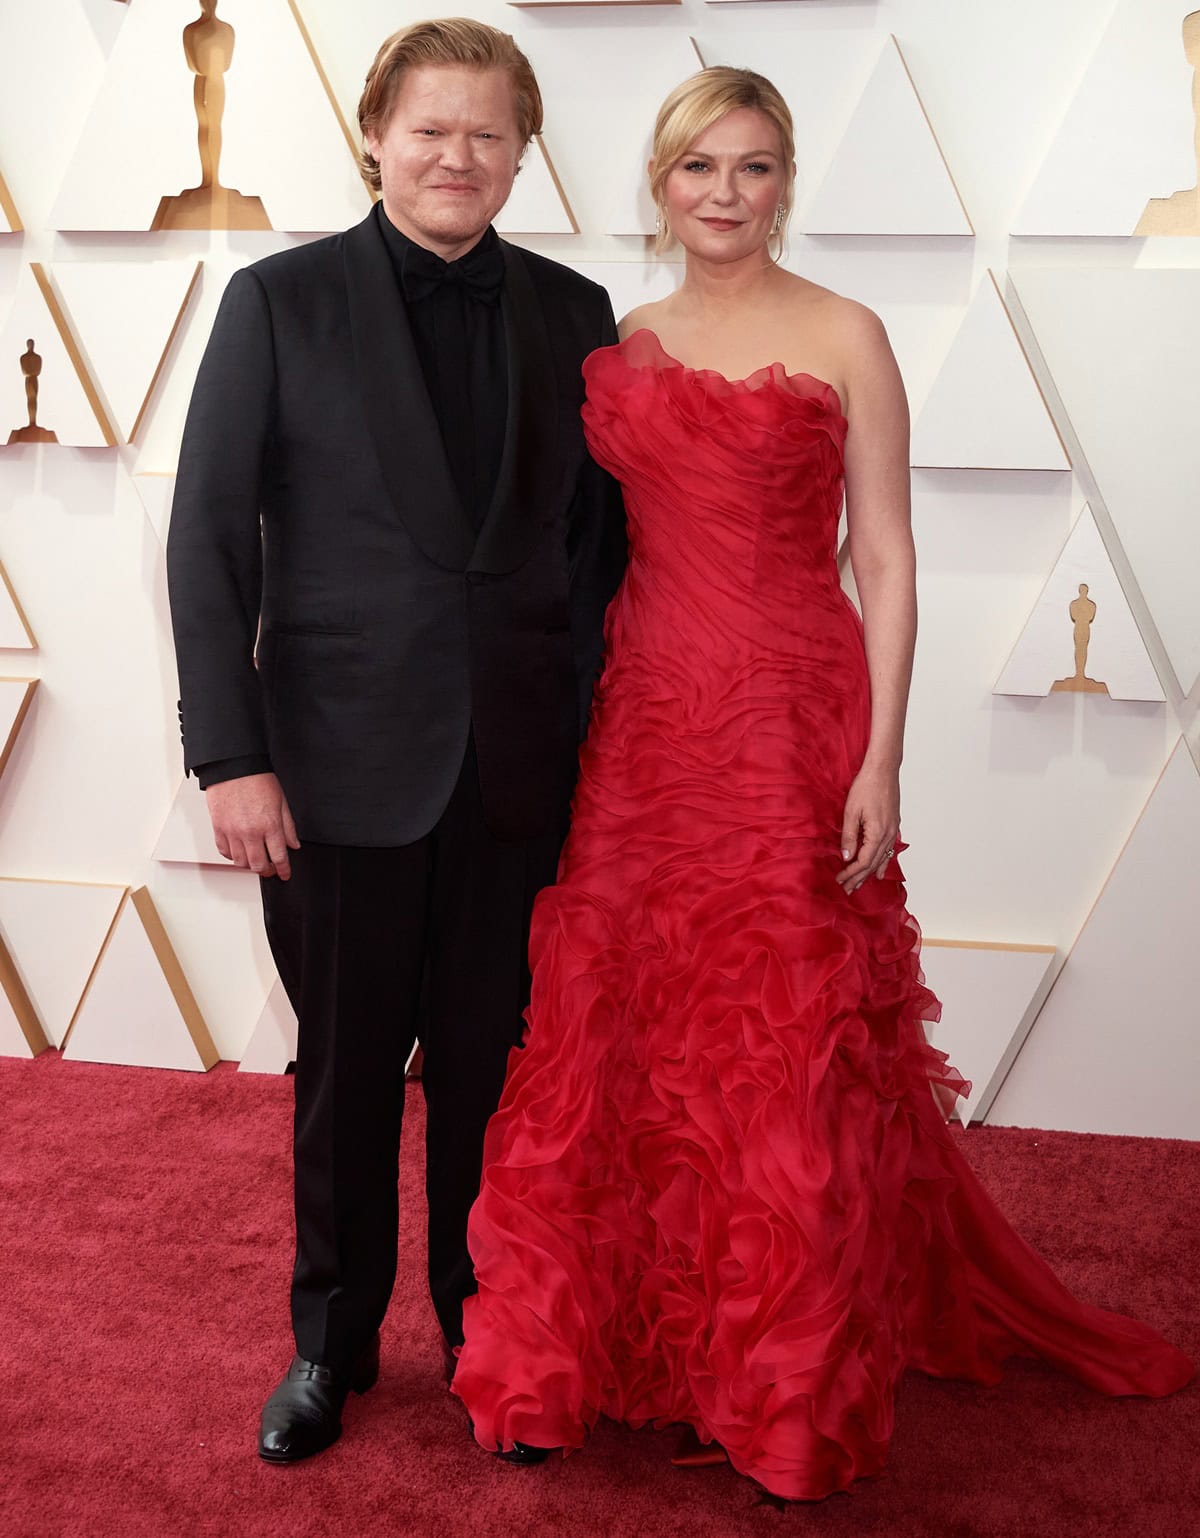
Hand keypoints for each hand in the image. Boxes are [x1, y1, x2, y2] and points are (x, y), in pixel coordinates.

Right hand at [205, 773, 299, 879]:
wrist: (233, 767)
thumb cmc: (257, 779)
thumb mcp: (281, 801)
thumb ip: (288, 826)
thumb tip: (293, 844)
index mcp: (269, 825)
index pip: (279, 857)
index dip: (283, 869)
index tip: (285, 874)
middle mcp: (250, 832)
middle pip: (258, 865)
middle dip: (267, 871)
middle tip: (271, 870)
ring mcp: (232, 832)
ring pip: (240, 862)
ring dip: (249, 865)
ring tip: (255, 861)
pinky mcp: (218, 828)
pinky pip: (224, 851)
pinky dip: (232, 856)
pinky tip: (239, 852)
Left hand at [836, 763, 899, 895]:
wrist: (883, 770)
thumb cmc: (866, 787)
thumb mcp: (851, 812)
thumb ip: (849, 836)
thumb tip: (847, 857)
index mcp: (877, 833)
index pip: (863, 862)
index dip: (851, 873)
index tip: (840, 879)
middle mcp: (889, 835)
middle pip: (873, 864)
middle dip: (859, 878)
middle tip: (847, 889)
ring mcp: (894, 831)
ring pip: (882, 859)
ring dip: (870, 873)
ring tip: (860, 885)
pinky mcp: (894, 826)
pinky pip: (889, 850)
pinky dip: (884, 863)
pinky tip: (881, 872)